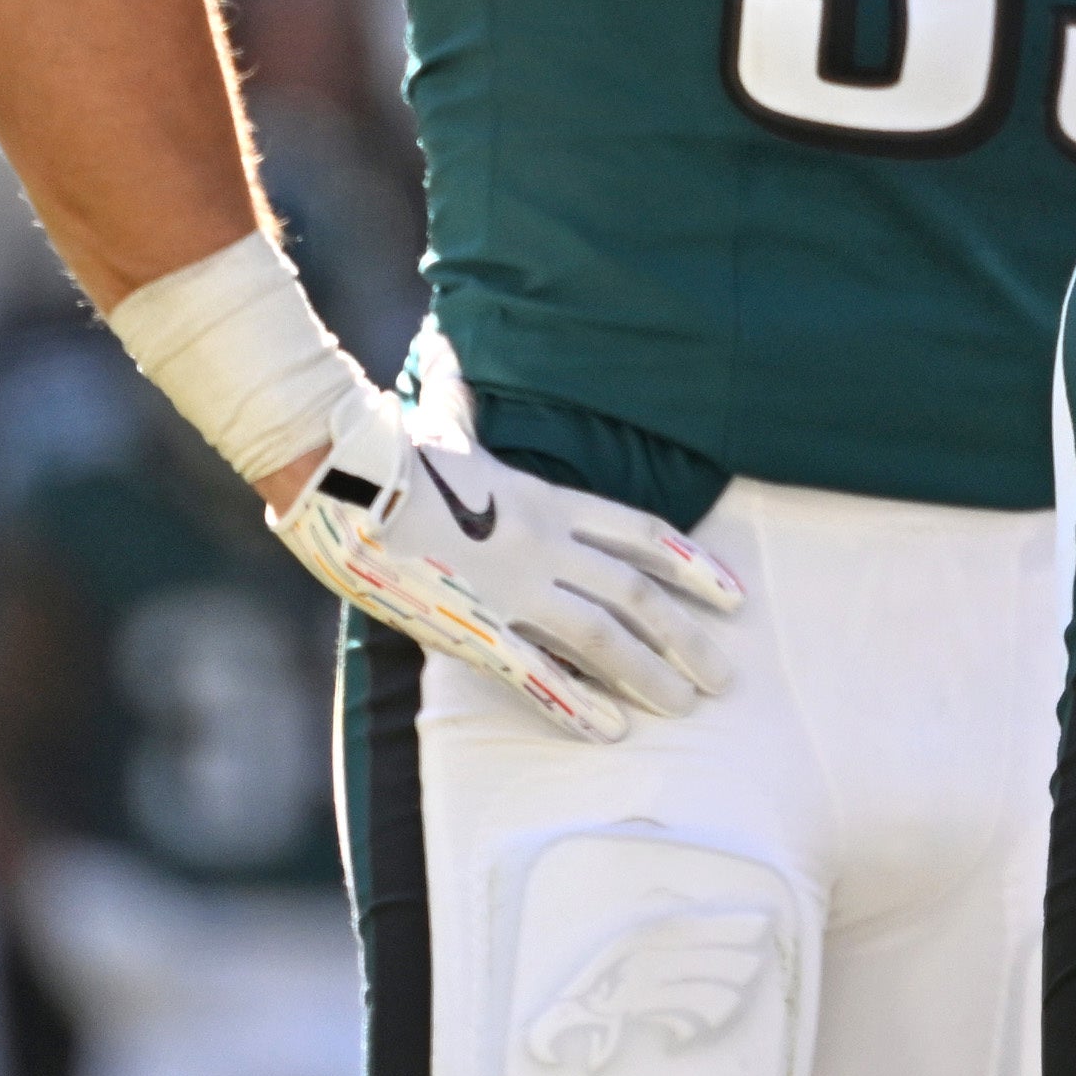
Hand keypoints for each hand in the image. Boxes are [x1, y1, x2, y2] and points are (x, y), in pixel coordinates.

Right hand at [267, 375, 745, 742]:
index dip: (692, 567)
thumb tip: (444, 344)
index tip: (733, 596)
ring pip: (603, 636)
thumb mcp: (442, 421)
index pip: (641, 535)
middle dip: (686, 639)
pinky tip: (611, 731)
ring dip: (649, 673)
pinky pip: (535, 673)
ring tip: (685, 705)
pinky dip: (576, 704)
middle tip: (724, 680)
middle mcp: (545, 547)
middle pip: (637, 596)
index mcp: (548, 501)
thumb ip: (458, 394)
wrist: (342, 485)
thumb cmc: (390, 452)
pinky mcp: (471, 627)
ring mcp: (513, 589)